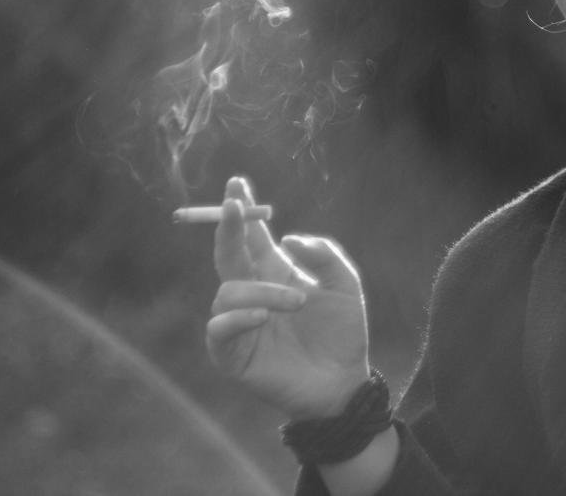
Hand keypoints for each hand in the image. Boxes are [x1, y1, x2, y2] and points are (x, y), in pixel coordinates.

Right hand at [205, 176, 369, 419]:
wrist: (345, 383)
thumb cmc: (344, 333)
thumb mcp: (346, 284)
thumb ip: (324, 254)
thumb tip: (288, 237)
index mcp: (275, 271)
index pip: (250, 235)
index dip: (240, 209)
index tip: (237, 183)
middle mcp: (252, 291)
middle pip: (228, 253)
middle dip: (227, 227)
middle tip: (235, 207)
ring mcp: (240, 322)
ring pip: (229, 291)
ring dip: (261, 290)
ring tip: (298, 302)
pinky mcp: (233, 354)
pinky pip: (219, 330)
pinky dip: (236, 318)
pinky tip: (262, 316)